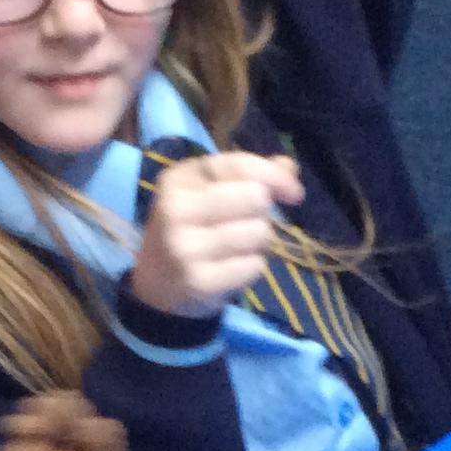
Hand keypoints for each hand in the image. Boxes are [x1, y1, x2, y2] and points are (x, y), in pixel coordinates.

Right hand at [129, 148, 303, 317]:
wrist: (155, 285)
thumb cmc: (190, 229)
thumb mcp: (208, 192)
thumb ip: (248, 174)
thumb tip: (290, 168)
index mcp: (178, 179)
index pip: (240, 165)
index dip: (275, 177)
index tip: (294, 193)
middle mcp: (176, 209)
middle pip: (255, 198)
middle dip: (261, 212)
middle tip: (245, 224)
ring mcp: (184, 247)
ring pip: (259, 232)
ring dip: (259, 242)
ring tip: (237, 247)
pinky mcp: (198, 281)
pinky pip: (254, 265)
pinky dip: (252, 267)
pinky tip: (232, 268)